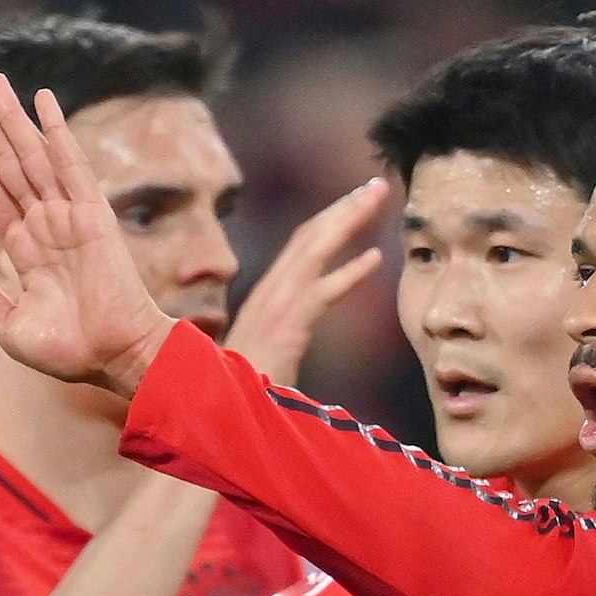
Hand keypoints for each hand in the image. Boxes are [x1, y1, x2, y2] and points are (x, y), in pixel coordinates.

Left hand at [0, 74, 172, 394]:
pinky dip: (56, 130)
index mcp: (26, 248)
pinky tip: (42, 98)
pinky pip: (71, 164)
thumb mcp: (9, 325)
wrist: (116, 359)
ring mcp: (70, 216)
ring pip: (33, 155)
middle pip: (9, 162)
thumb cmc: (70, 353)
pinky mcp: (93, 214)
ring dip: (11, 117)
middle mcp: (47, 224)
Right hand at [226, 178, 388, 385]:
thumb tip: (297, 338)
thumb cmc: (241, 391)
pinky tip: (376, 259)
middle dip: (345, 206)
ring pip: (316, 249)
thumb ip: (282, 339)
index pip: (300, 244)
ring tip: (378, 197)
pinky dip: (349, 274)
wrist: (217, 410)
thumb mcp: (263, 356)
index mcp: (267, 296)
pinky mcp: (285, 326)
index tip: (355, 200)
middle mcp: (270, 291)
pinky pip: (322, 293)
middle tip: (377, 185)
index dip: (328, 219)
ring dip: (349, 219)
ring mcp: (276, 305)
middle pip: (310, 234)